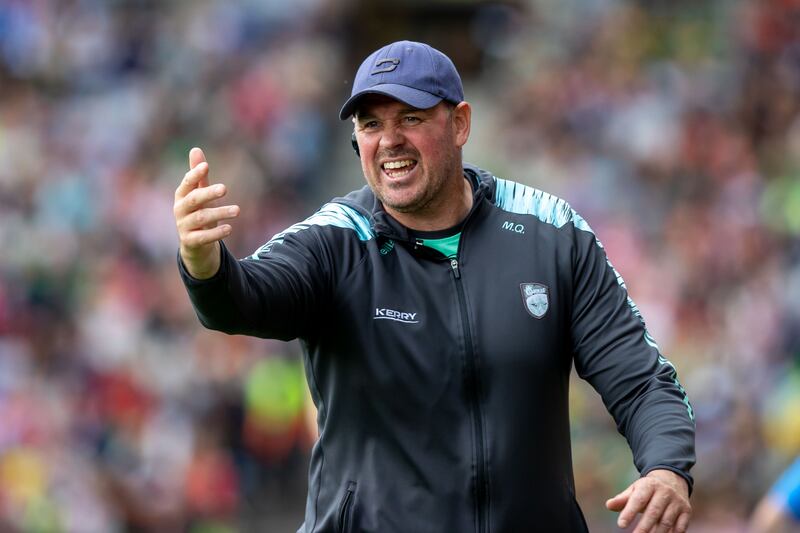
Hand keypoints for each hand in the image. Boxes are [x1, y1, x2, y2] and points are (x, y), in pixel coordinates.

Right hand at [174, 147, 239, 278]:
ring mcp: (183, 226)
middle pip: (193, 200)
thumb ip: (199, 175)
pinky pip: (203, 237)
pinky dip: (216, 233)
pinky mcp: (190, 241)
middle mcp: (180, 210)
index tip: (205, 166)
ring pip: (201, 218)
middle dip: (208, 193)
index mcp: (182, 195)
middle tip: (225, 188)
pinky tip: (229, 228)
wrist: (194, 244)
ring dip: (220, 213)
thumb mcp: (199, 194)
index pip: (186, 183)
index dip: (194, 175)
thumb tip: (195, 149)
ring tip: (237, 210)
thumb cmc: (198, 212)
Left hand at [606, 469, 690, 531]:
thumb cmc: (647, 489)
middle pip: (653, 512)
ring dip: (656, 532)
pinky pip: (680, 526)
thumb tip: (608, 505)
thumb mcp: (635, 490)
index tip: (621, 525)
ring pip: (667, 521)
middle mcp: (665, 492)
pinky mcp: (686, 511)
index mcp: (649, 485)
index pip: (638, 500)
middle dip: (643, 527)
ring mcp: (677, 502)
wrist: (672, 480)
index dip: (629, 512)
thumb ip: (622, 499)